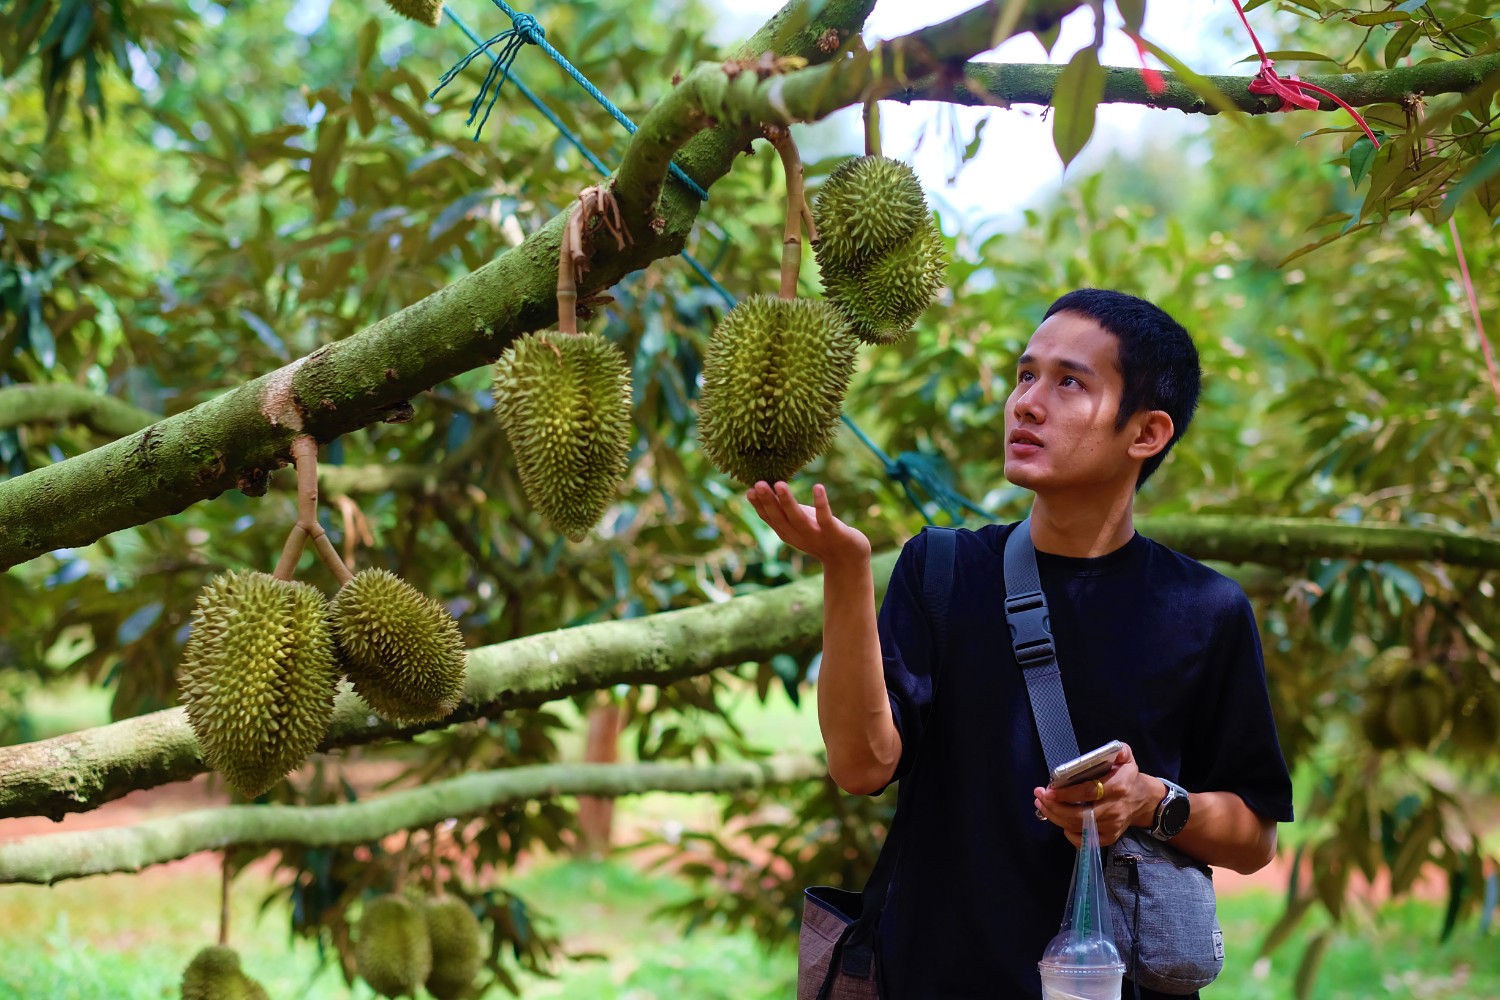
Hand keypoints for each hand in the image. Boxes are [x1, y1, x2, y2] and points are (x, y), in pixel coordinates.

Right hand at [745, 481, 870, 568]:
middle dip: (768, 501)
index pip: (770, 518)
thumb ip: (786, 511)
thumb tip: (769, 488)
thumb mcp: (800, 523)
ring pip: (798, 518)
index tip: (749, 490)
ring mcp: (816, 535)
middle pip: (780, 518)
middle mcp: (798, 535)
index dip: (758, 506)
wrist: (848, 560)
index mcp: (788, 532)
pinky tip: (818, 487)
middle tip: (759, 484)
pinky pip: (825, 517)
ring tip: (780, 484)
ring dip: (788, 502)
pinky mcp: (834, 532)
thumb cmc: (822, 536)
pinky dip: (821, 503)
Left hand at [1032, 742, 1163, 848]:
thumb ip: (1120, 750)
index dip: (1067, 794)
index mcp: (1118, 787)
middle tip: (1039, 797)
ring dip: (1056, 817)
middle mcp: (1115, 809)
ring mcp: (1112, 826)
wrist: (1143, 800)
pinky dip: (1069, 833)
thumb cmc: (1128, 776)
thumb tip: (1114, 750)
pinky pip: (1085, 841)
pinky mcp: (1109, 838)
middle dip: (1055, 808)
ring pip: (1078, 827)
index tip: (1048, 790)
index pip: (1088, 793)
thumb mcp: (1127, 757)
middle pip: (1080, 815)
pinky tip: (1059, 820)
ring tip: (1042, 804)